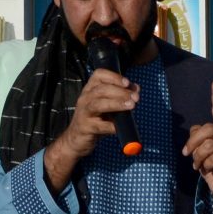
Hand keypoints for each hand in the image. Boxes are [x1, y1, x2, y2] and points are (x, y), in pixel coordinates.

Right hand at [44, 68, 138, 189]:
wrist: (76, 138)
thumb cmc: (94, 119)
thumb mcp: (107, 105)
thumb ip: (121, 96)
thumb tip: (136, 89)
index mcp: (90, 89)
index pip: (99, 75)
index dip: (114, 77)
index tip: (128, 83)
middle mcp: (85, 98)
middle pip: (101, 89)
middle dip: (121, 92)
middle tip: (135, 97)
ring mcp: (84, 113)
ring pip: (98, 104)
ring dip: (116, 104)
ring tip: (131, 106)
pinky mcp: (85, 127)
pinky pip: (99, 126)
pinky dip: (111, 126)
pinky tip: (119, 127)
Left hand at [183, 81, 212, 203]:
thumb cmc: (211, 165)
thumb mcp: (201, 150)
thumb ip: (198, 137)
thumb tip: (195, 131)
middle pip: (207, 129)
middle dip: (193, 142)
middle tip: (186, 153)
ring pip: (208, 145)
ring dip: (198, 157)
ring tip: (198, 165)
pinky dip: (205, 165)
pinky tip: (207, 169)